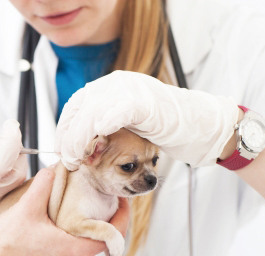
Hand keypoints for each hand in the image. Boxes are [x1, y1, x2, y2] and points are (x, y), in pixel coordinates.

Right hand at [0, 169, 129, 255]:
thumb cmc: (4, 242)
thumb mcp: (28, 207)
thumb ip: (46, 184)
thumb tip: (57, 167)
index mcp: (75, 251)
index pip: (113, 236)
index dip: (121, 216)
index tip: (120, 202)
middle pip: (97, 244)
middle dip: (96, 224)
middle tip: (92, 204)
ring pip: (80, 252)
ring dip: (78, 235)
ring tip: (66, 218)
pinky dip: (65, 247)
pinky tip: (50, 234)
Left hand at [55, 70, 240, 170]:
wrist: (202, 125)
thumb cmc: (166, 129)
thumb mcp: (128, 128)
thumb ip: (105, 131)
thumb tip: (79, 148)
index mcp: (110, 87)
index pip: (76, 106)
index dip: (65, 131)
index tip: (62, 153)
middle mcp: (116, 83)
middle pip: (80, 109)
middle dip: (70, 138)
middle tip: (69, 162)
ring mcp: (130, 90)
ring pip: (92, 113)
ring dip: (80, 140)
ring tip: (80, 161)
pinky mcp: (143, 102)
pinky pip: (115, 113)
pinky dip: (102, 127)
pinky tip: (96, 145)